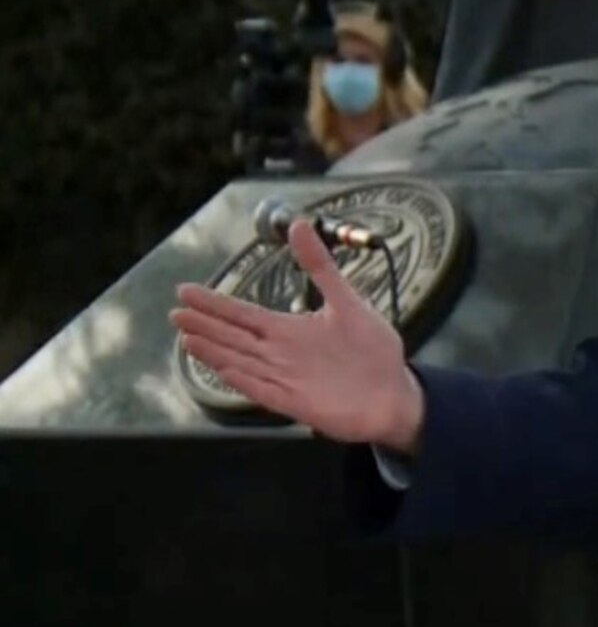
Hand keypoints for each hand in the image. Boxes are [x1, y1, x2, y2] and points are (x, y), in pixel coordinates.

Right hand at [170, 218, 424, 451]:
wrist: (394, 392)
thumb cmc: (371, 350)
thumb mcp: (348, 300)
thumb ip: (321, 266)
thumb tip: (301, 225)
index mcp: (289, 330)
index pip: (243, 314)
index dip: (215, 303)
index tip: (185, 291)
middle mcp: (280, 354)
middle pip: (234, 337)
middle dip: (205, 325)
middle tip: (175, 313)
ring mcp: (285, 379)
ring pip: (241, 362)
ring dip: (216, 352)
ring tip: (188, 339)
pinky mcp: (296, 402)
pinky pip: (263, 389)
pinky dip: (243, 380)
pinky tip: (223, 369)